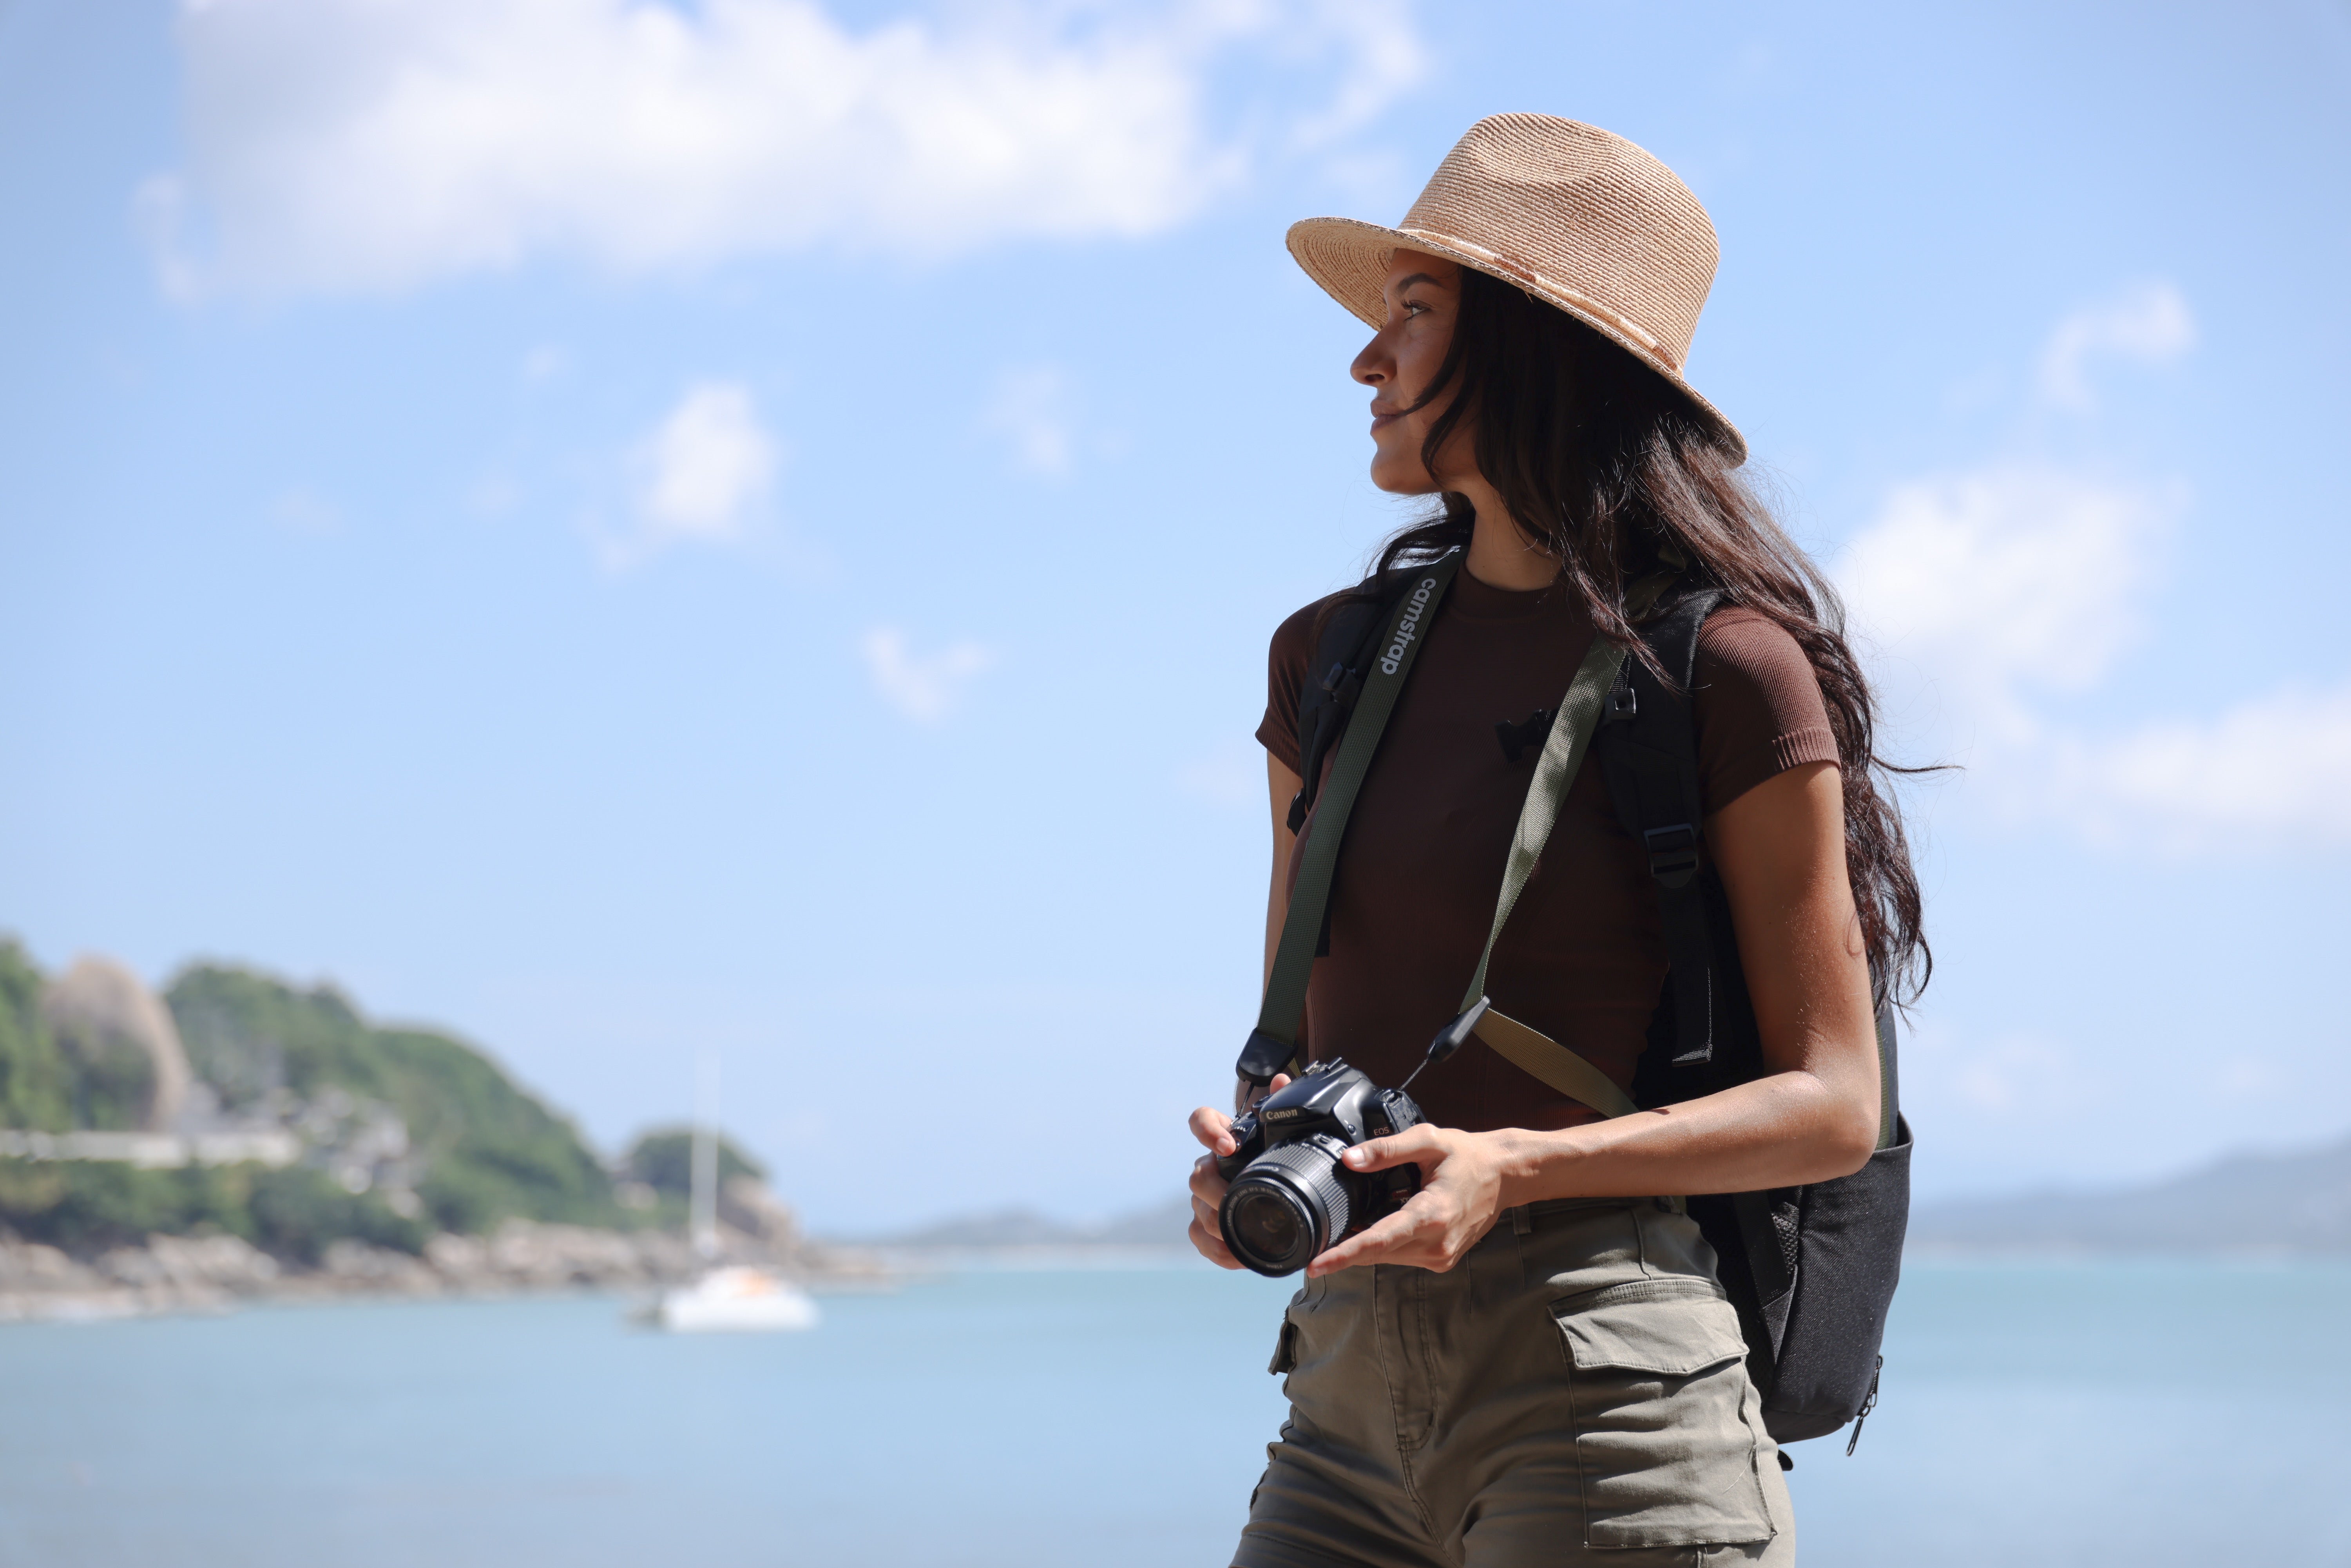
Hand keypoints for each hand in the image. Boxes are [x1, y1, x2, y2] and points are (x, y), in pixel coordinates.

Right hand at [1186, 1074, 1289, 1268]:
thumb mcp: (1287, 1139)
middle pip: (1197, 1175)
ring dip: (1217, 1224)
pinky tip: (1237, 1256)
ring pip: (1197, 1210)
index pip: (1200, 1121)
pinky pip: (1199, 1238)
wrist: (1284, 1200)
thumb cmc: (1280, 1163)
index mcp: (1226, 1139)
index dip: (1207, 1130)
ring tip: (1241, 1234)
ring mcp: (1203, 1198)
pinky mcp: (1205, 1227)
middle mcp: (1210, 1166)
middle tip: (1235, 1200)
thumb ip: (1283, 1107)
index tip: (1228, 1145)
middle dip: (1215, 1190)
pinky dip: (1217, 1250)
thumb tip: (1283, 1080)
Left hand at [1306, 1125, 1512, 1276]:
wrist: (1506, 1175)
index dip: (1344, 1255)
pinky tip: (1380, 1227)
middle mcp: (1437, 1243)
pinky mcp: (1443, 1259)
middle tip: (1317, 1242)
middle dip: (1346, 1250)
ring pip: (1389, 1257)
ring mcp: (1442, 1256)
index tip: (1316, 1265)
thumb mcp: (1428, 1140)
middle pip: (1378, 1253)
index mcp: (1432, 1215)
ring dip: (1366, 1247)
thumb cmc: (1469, 1156)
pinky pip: (1403, 1256)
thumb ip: (1386, 1150)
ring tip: (1350, 1227)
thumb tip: (1350, 1159)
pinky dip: (1387, 1246)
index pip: (1379, 1241)